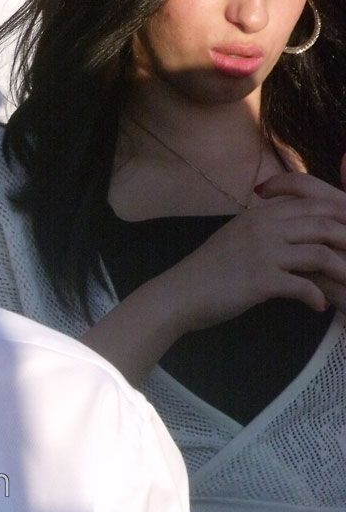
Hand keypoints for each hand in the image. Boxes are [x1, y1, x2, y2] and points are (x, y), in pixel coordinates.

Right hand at [168, 171, 345, 328]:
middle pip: (324, 225)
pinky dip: (317, 298)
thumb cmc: (209, 269)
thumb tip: (295, 233)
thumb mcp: (237, 236)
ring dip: (342, 272)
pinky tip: (319, 307)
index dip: (339, 216)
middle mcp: (263, 227)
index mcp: (259, 214)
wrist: (180, 292)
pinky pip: (304, 287)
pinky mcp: (261, 279)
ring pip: (320, 254)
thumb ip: (264, 228)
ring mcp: (263, 252)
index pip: (312, 204)